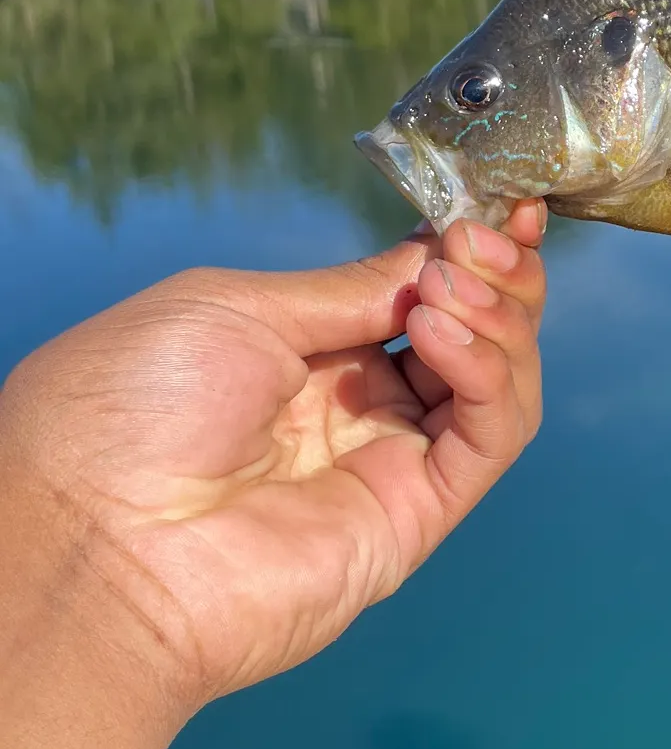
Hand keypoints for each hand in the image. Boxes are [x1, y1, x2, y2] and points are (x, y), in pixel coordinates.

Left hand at [0, 202, 546, 714]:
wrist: (92, 540)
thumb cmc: (131, 409)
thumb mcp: (238, 308)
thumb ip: (352, 289)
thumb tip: (436, 258)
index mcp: (309, 356)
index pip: (420, 298)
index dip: (465, 254)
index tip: (497, 208)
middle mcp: (360, 408)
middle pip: (474, 336)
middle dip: (497, 277)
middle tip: (489, 236)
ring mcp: (391, 462)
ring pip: (497, 384)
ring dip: (499, 319)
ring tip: (453, 285)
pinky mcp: (417, 515)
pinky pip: (488, 438)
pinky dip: (486, 375)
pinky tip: (439, 331)